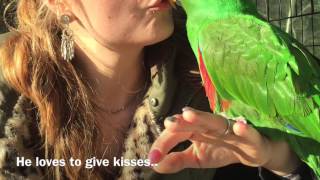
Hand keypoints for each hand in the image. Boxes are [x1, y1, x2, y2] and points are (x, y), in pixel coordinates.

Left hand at [148, 107, 299, 175]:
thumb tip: (155, 164)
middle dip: (180, 122)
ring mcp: (229, 129)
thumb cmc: (220, 150)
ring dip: (203, 117)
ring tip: (188, 115)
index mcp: (196, 129)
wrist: (251, 151)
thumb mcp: (196, 158)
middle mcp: (210, 126)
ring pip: (215, 121)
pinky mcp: (249, 137)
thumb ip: (177, 160)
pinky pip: (247, 132)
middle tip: (168, 123)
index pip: (176, 133)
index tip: (152, 157)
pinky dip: (244, 129)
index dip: (164, 143)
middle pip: (193, 121)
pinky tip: (238, 126)